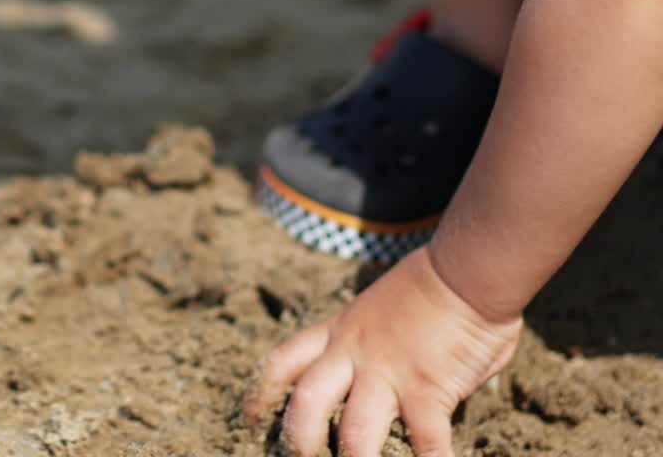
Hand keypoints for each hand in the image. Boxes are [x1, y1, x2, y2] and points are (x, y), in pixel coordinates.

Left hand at [241, 248, 521, 456]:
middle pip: (307, 399)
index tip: (247, 417)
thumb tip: (388, 377)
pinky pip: (426, 444)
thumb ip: (377, 345)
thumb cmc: (433, 285)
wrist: (462, 269)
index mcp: (341, 330)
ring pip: (353, 431)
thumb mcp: (382, 308)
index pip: (287, 358)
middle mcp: (354, 352)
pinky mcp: (426, 391)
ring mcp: (387, 373)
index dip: (262, 390)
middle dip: (296, 437)